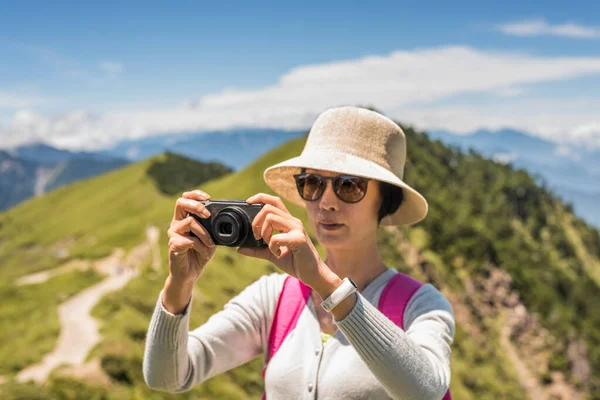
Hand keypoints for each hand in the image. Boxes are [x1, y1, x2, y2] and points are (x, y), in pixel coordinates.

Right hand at [163, 190, 215, 313]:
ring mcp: (173, 234)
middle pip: (181, 203)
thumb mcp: (210, 237)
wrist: (190, 274)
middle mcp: (176, 224)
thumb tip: (224, 216)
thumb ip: (212, 226)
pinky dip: (200, 246)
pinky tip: (203, 252)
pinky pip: (189, 239)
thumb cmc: (200, 254)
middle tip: (208, 215)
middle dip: (197, 206)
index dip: (195, 194)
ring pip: (189, 222)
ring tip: (210, 244)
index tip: (208, 197)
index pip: (185, 198)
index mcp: (184, 219)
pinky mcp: (173, 245)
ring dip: (204, 233)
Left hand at [238, 193, 339, 296]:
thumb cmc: (296, 263)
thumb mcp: (272, 255)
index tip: (248, 203)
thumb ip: (257, 250)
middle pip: (268, 208)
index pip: (274, 201)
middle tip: (257, 238)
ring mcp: (297, 229)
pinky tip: (277, 254)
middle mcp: (293, 222)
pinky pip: (276, 238)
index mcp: (287, 222)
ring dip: (264, 234)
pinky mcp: (299, 239)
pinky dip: (272, 247)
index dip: (259, 198)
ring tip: (270, 246)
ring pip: (271, 218)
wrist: (313, 275)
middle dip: (256, 222)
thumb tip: (240, 249)